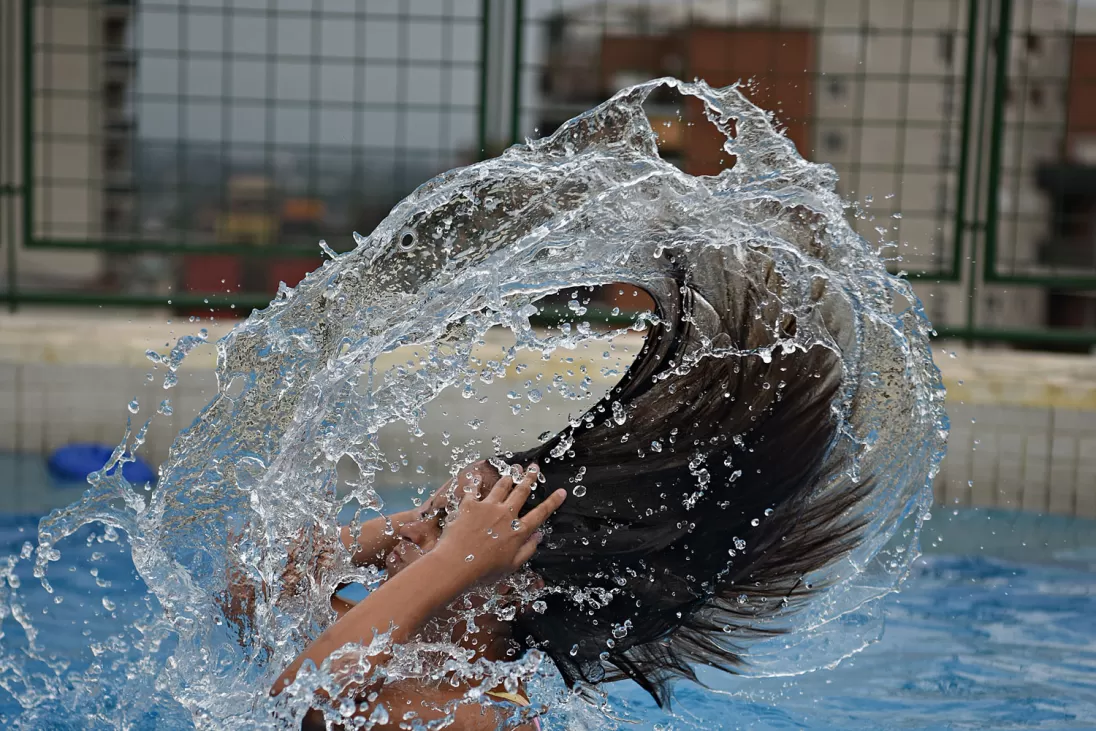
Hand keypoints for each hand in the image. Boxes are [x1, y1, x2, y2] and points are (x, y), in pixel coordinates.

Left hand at [437, 464, 565, 583]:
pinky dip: (476, 482)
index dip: (552, 502)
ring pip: (502, 486)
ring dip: (509, 477)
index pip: (540, 513)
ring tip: (513, 470)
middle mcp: (506, 514)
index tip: (561, 492)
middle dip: (530, 478)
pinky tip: (478, 477)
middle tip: (534, 468)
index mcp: (518, 531)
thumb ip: (528, 549)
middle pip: (521, 492)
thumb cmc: (484, 571)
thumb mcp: (512, 566)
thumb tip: (538, 535)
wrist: (456, 564)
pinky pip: (474, 490)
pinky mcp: (470, 505)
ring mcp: (487, 507)